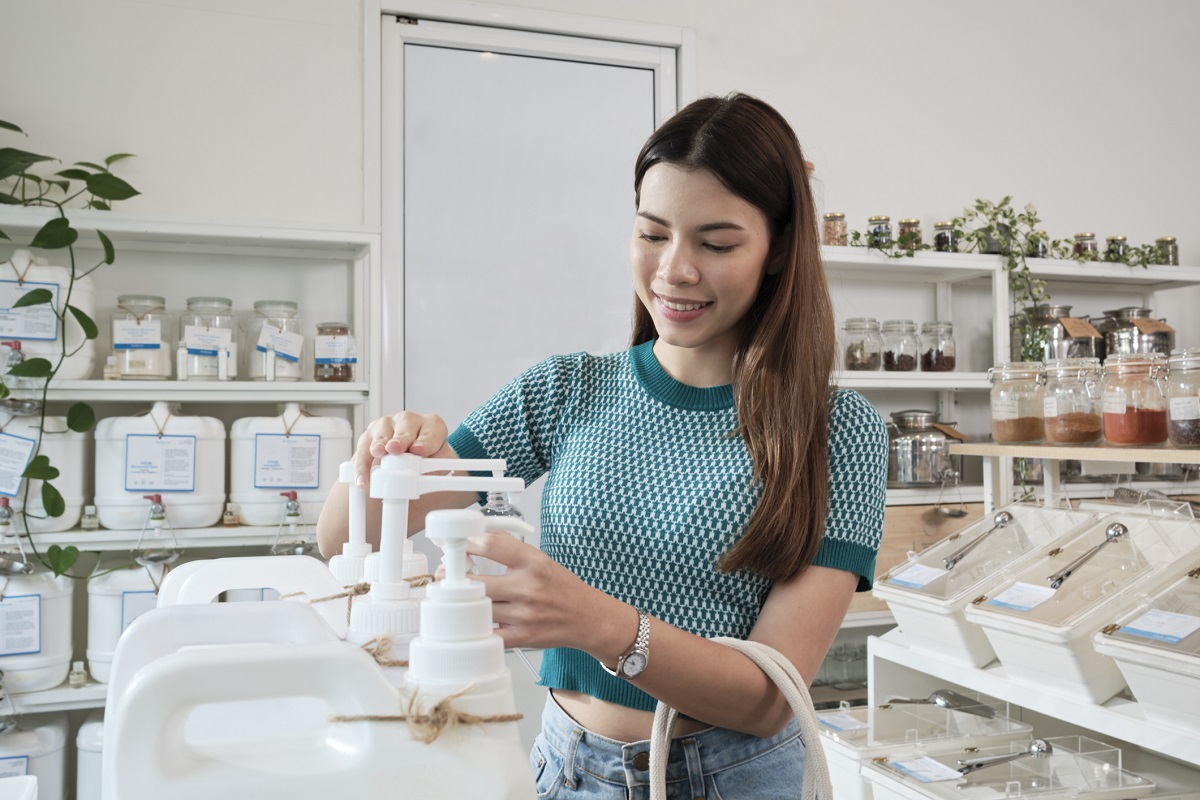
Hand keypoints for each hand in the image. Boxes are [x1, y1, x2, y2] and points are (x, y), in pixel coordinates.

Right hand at [352, 411, 448, 485]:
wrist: (411, 469)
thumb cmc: (427, 464)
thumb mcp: (440, 466)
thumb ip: (439, 467)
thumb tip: (434, 476)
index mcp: (431, 426)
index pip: (432, 430)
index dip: (426, 440)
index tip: (420, 450)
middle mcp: (409, 421)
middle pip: (406, 424)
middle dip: (401, 438)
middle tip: (396, 448)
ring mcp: (387, 426)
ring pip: (383, 432)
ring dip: (380, 444)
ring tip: (378, 453)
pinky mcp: (369, 437)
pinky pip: (363, 450)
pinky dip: (362, 466)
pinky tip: (363, 478)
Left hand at [466, 532, 616, 652]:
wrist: (588, 617)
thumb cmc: (562, 587)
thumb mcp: (541, 559)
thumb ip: (509, 547)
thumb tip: (478, 534)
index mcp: (533, 562)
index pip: (491, 545)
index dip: (466, 543)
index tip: (456, 545)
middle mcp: (528, 587)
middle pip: (477, 581)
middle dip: (453, 577)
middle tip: (445, 574)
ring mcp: (524, 615)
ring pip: (478, 608)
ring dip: (460, 602)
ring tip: (453, 596)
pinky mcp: (522, 637)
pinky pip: (488, 634)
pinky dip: (475, 627)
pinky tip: (470, 620)